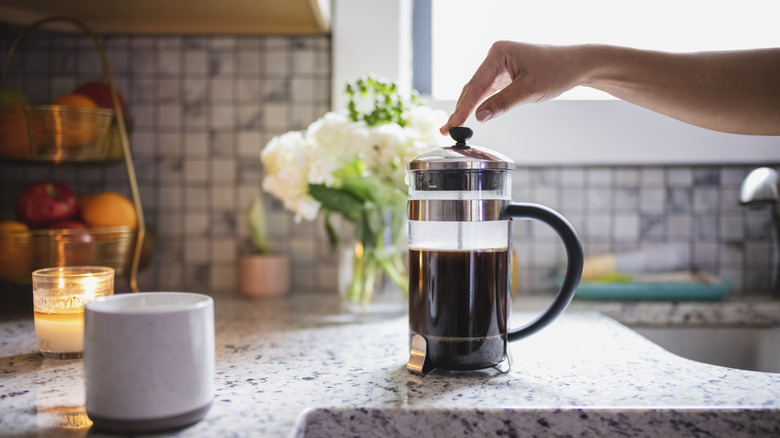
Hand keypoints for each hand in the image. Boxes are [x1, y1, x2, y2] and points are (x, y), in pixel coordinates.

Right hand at [440, 41, 585, 133]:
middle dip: (460, 109)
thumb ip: (502, 103)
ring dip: (466, 108)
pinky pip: (487, 91)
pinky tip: (468, 117)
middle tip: (446, 130)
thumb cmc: (557, 71)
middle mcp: (495, 56)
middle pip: (472, 87)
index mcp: (498, 53)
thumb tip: (480, 116)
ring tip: (452, 127)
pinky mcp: (504, 74)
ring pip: (478, 90)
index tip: (453, 124)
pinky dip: (479, 105)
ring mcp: (499, 65)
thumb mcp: (529, 90)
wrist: (576, 65)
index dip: (463, 107)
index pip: (475, 84)